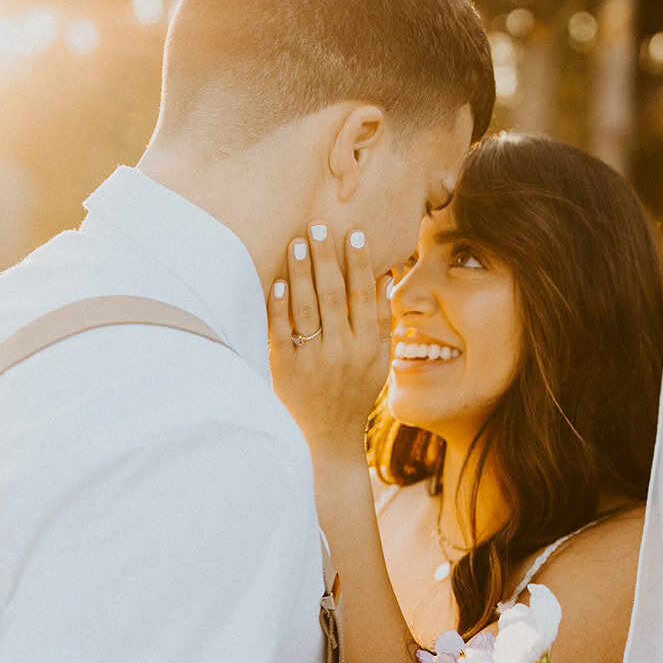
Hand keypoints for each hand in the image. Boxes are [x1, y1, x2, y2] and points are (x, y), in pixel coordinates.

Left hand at [268, 222, 392, 459]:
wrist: (329, 438)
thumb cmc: (355, 392)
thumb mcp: (378, 360)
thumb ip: (382, 319)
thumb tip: (384, 274)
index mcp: (366, 347)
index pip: (363, 297)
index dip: (359, 264)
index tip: (353, 234)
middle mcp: (342, 352)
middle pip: (333, 296)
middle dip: (325, 258)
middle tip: (317, 225)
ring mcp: (312, 360)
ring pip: (307, 310)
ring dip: (301, 274)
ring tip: (296, 242)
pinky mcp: (285, 369)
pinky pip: (281, 333)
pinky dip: (279, 307)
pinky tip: (278, 282)